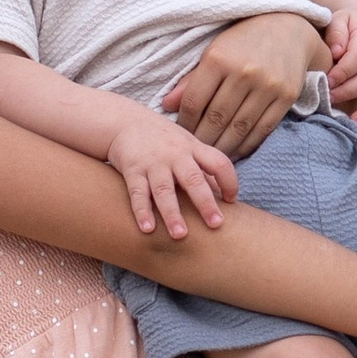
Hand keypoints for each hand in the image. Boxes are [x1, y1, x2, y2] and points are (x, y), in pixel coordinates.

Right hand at [104, 109, 238, 240]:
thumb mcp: (188, 147)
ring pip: (164, 190)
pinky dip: (142, 211)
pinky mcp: (132, 170)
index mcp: (193, 149)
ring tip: (180, 235)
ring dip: (172, 213)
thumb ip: (205, 170)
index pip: (219, 163)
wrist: (125, 122)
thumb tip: (225, 196)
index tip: (231, 201)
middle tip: (216, 224)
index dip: (229, 181)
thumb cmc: (164, 140)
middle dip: (205, 203)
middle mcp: (175, 155)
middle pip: (193, 179)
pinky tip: (147, 229)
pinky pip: (138, 193)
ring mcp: (153, 163)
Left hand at [163, 11, 324, 159]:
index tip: (182, 135)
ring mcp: (267, 85)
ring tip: (213, 155)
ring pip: (239, 128)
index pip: (194, 101)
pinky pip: (262, 129)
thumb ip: (191, 80)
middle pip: (216, 119)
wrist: (287, 28)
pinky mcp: (286, 96)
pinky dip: (247, 145)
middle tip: (195, 153)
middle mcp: (243, 72)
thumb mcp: (214, 51)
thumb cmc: (243, 41)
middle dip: (202, 140)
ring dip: (223, 147)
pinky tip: (236, 151)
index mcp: (218, 58)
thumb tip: (167, 105)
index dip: (185, 123)